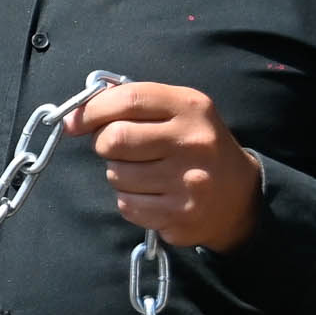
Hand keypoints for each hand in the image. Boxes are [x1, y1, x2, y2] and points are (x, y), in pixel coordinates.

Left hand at [65, 81, 260, 249]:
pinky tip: (151, 194)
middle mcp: (192, 141)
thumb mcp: (176, 111)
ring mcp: (188, 181)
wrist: (239, 195)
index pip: (128, 100)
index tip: (76, 122)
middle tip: (115, 148)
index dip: (92, 110)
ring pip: (116, 175)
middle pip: (114, 139)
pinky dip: (129, 200)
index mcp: (190, 106)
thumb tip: (75, 116)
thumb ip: (132, 104)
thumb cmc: (193, 145)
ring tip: (143, 172)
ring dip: (118, 174)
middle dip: (103, 144)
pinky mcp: (181, 214)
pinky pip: (127, 205)